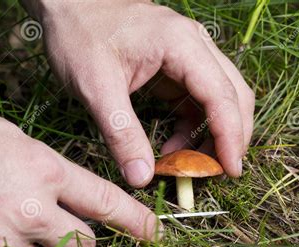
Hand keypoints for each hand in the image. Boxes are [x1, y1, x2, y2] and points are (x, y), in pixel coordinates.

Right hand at [0, 90, 160, 246]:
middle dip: (81, 243)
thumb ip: (39, 166)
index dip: (136, 220)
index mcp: (44, 172)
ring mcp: (6, 243)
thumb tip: (56, 184)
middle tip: (62, 232)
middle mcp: (32, 211)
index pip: (105, 201)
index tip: (153, 232)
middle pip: (84, 245)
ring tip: (15, 232)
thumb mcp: (7, 137)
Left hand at [23, 0, 254, 185]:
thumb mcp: (96, 88)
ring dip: (208, 135)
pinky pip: (193, 101)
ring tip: (184, 166)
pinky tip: (170, 147)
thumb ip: (121, 133)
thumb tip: (141, 177)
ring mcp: (184, 56)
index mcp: (181, 44)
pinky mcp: (172, 67)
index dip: (231, 136)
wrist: (66, 7)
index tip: (230, 171)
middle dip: (228, 137)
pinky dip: (189, 128)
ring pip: (216, 100)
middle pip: (232, 95)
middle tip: (212, 174)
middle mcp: (192, 46)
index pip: (222, 94)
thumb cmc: (78, 35)